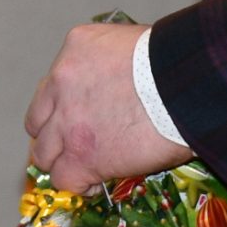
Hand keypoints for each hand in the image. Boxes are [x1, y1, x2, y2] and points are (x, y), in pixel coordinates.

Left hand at [25, 21, 192, 192]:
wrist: (187, 88)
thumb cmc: (177, 62)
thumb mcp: (135, 41)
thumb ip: (114, 62)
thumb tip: (121, 82)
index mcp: (76, 48)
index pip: (53, 85)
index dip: (62, 107)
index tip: (77, 118)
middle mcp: (61, 84)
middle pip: (39, 121)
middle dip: (54, 134)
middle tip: (74, 144)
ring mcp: (67, 123)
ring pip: (43, 154)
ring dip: (62, 161)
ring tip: (84, 167)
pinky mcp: (81, 157)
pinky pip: (64, 179)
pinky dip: (78, 184)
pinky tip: (94, 183)